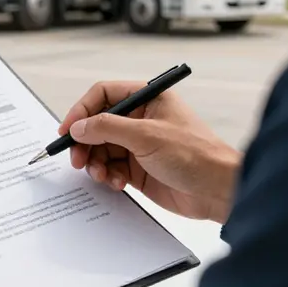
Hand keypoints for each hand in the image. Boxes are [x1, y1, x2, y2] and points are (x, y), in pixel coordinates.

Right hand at [59, 81, 241, 222]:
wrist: (219, 191)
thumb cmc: (196, 155)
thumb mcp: (146, 136)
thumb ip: (107, 128)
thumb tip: (78, 127)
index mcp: (147, 99)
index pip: (104, 95)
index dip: (82, 110)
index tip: (68, 129)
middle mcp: (141, 119)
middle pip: (98, 124)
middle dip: (85, 142)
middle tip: (77, 159)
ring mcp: (139, 144)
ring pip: (101, 148)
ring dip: (95, 162)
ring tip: (101, 174)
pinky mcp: (139, 168)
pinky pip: (111, 168)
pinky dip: (108, 175)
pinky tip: (117, 182)